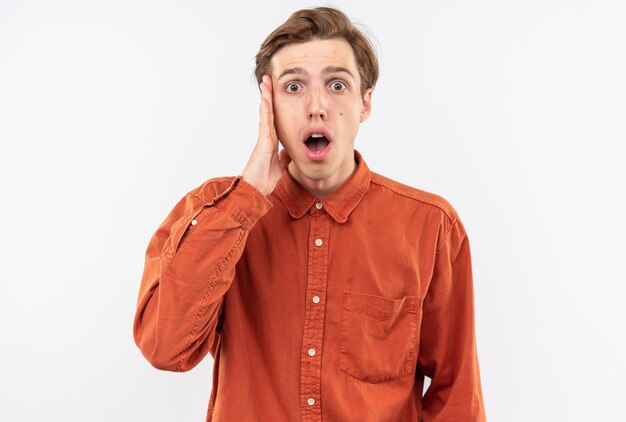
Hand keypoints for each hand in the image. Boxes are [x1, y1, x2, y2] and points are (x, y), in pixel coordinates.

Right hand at [242, 75, 290, 195]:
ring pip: (266, 114)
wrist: (255, 190)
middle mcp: (267, 137)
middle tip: (268, 80)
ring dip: (266, 98)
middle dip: (269, 96)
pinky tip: (265, 100)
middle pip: (270, 112)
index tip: (275, 93)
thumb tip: (290, 151)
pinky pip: (265, 124)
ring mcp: (264, 139)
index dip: (275, 106)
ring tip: (265, 83)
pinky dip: (265, 112)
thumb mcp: (280, 166)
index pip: (275, 119)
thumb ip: (284, 157)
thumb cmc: (264, 180)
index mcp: (272, 141)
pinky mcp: (262, 143)